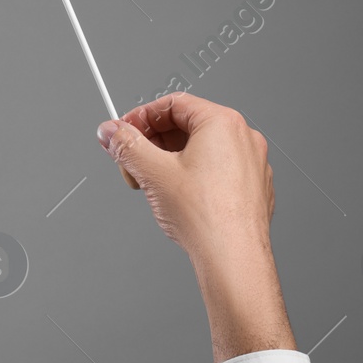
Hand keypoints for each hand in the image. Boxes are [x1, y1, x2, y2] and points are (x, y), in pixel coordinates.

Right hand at [96, 92, 293, 362]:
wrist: (232, 258)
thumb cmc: (206, 217)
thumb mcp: (152, 172)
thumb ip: (126, 145)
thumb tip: (111, 132)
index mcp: (222, 123)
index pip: (172, 104)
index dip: (140, 117)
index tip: (122, 132)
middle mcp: (243, 138)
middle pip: (187, 126)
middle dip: (153, 142)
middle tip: (131, 159)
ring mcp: (252, 164)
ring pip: (201, 150)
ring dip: (170, 160)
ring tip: (151, 182)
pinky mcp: (252, 188)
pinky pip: (217, 170)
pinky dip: (192, 177)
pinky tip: (176, 198)